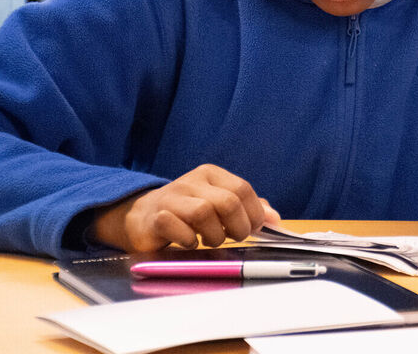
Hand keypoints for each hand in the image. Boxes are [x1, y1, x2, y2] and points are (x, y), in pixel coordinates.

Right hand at [91, 164, 279, 251]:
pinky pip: (176, 226)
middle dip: (238, 227)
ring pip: (203, 213)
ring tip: (210, 240)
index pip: (242, 188)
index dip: (254, 213)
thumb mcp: (218, 204)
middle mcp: (192, 181)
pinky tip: (188, 242)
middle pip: (227, 202)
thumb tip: (275, 220)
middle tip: (233, 238)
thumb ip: (247, 208)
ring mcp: (172, 198)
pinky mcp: (154, 217)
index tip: (253, 229)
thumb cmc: (188, 212)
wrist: (142, 217)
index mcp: (211, 174)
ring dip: (214, 235)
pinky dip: (187, 240)